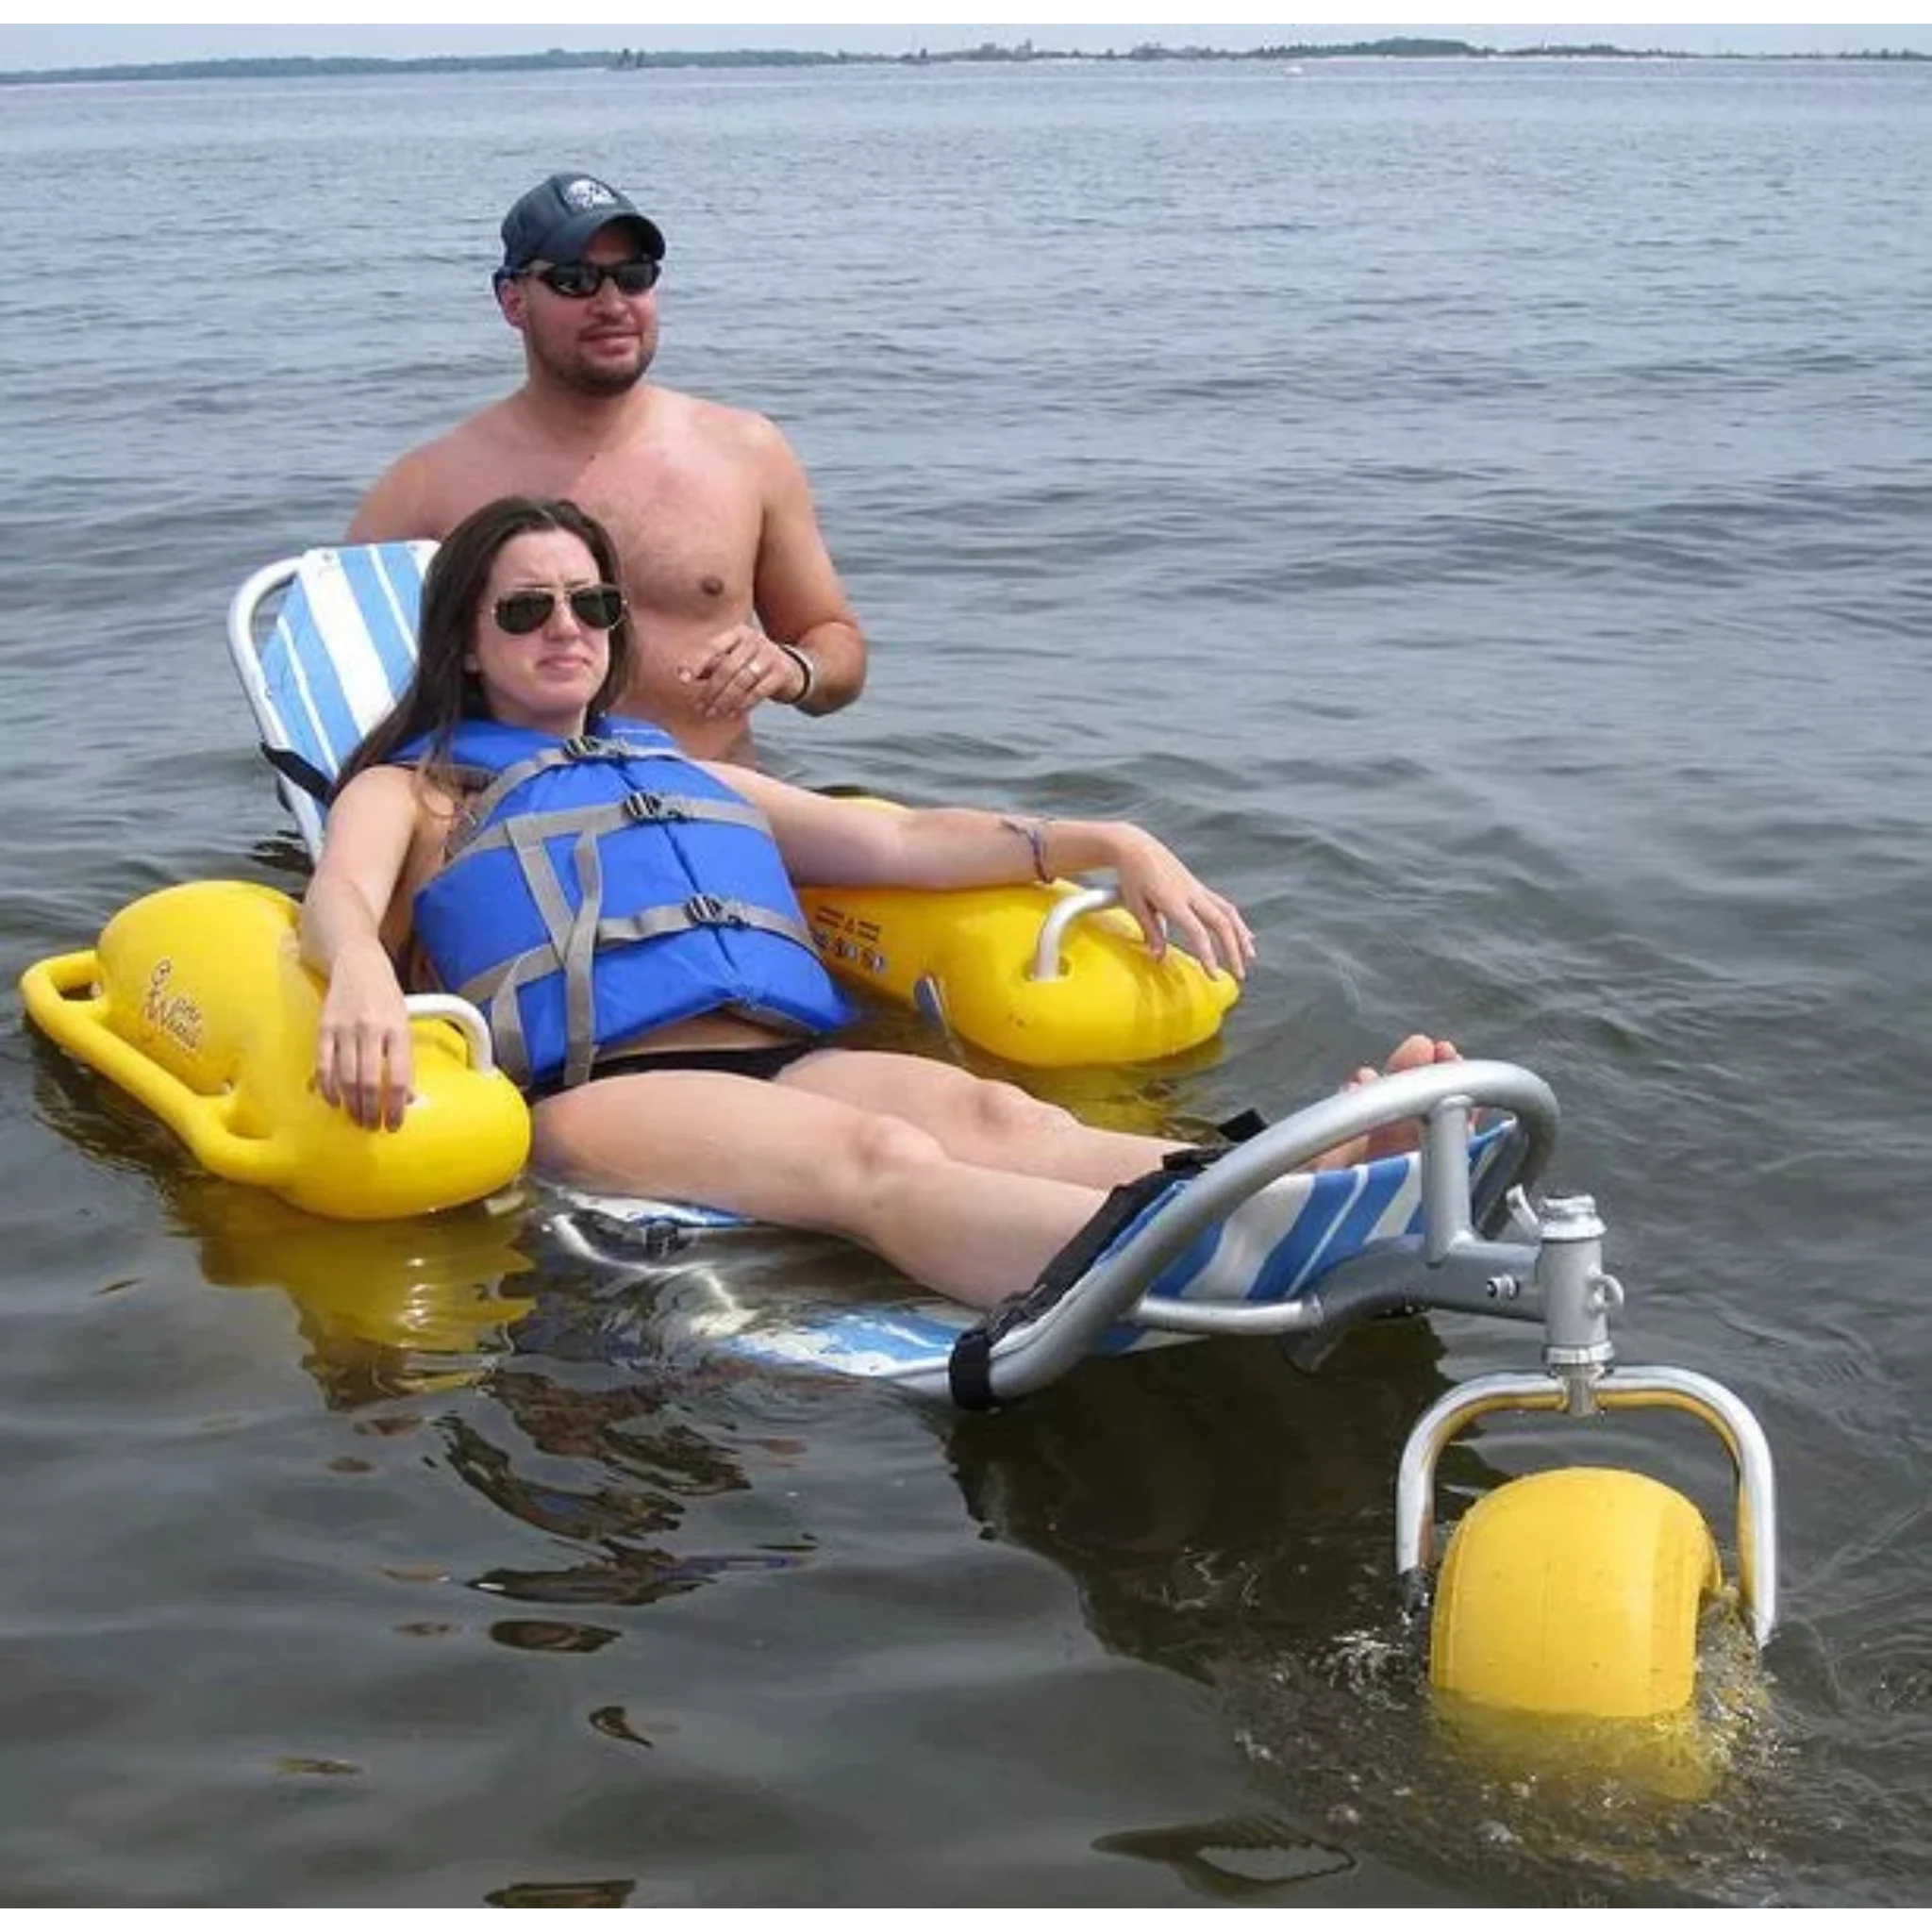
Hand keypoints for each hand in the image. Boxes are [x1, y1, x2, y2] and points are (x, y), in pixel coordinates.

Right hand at [314, 952, 414, 1131]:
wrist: (357, 962)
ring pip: (345, 1078)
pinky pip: (323, 1065)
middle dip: (371, 1112)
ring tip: (356, 1119)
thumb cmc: (385, 996)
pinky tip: (333, 1100)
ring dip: (351, 1105)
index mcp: (398, 1029)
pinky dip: (327, 1088)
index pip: (399, 1077)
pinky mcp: (324, 1028)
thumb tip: (406, 1097)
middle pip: (370, 1082)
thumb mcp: (403, 1022)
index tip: (395, 1124)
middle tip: (373, 1127)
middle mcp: (372, 1029)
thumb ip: (404, 1057)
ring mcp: (345, 1028)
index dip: (396, 1107)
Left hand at [680, 620, 807, 721]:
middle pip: (727, 667)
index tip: (684, 681)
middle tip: (700, 707)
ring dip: (725, 700)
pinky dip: (743, 704)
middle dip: (711, 690)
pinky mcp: (781, 672)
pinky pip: (758, 691)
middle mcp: (754, 640)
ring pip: (742, 681)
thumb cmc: (753, 665)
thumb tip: (681, 674)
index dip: (697, 664)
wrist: (793, 670)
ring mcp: (770, 655)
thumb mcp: (732, 659)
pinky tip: (732, 713)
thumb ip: (709, 665)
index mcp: (738, 633)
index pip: (713, 647)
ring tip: (713, 713)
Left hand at [1110, 830, 1255, 981]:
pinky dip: (1237, 922)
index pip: (1198, 931)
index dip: (1208, 954)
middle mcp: (1192, 894)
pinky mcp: (1200, 887)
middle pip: (1221, 923)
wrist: (1137, 848)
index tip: (1213, 975)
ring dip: (1241, 936)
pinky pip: (1224, 906)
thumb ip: (1151, 931)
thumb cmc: (1133, 877)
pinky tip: (1245, 936)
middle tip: (1239, 975)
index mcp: (1174, 900)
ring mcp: (1198, 889)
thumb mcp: (1136, 905)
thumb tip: (1159, 958)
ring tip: (1249, 958)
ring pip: (1228, 913)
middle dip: (1233, 950)